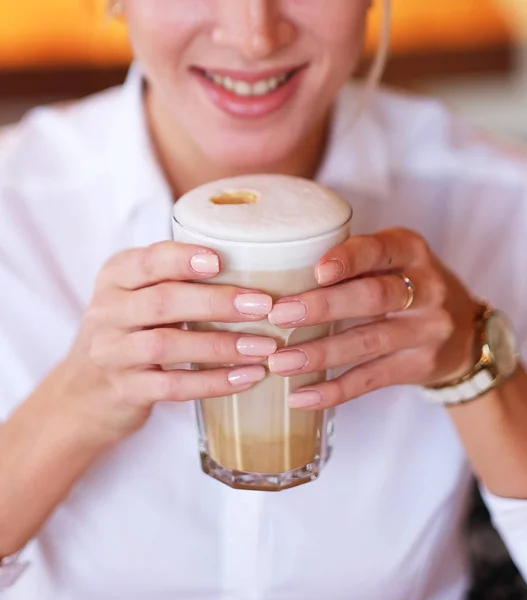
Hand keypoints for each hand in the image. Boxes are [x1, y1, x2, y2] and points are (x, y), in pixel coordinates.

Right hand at [54, 241, 275, 439]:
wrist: (85, 392)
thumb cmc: (129, 332)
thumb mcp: (137, 296)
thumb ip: (174, 279)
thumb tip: (253, 266)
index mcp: (116, 277)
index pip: (148, 260)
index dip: (183, 259)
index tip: (221, 261)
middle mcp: (108, 311)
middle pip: (162, 301)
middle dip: (216, 302)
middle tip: (263, 305)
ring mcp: (113, 353)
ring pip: (167, 345)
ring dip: (220, 345)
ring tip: (263, 346)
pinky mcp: (125, 390)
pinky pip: (172, 386)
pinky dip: (213, 382)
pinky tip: (247, 378)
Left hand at [267, 228, 478, 408]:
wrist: (464, 333)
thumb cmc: (409, 287)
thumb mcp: (394, 261)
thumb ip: (355, 262)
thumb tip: (283, 278)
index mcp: (411, 252)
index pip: (379, 250)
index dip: (348, 259)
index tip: (316, 271)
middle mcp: (425, 289)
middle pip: (373, 297)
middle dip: (324, 307)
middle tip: (281, 316)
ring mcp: (425, 331)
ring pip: (367, 342)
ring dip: (319, 354)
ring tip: (280, 362)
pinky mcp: (418, 366)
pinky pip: (370, 380)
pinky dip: (334, 390)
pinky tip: (302, 396)